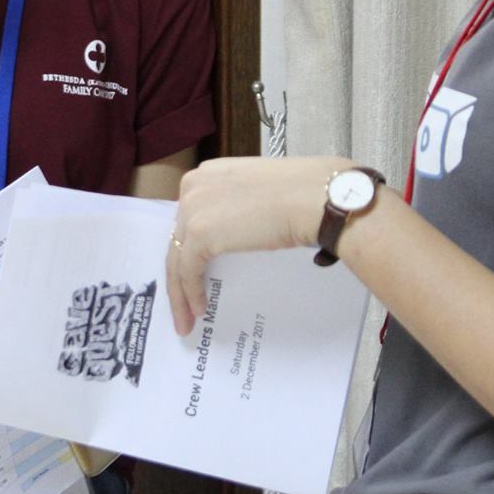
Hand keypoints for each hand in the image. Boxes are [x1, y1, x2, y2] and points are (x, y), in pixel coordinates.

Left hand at [165, 154, 354, 334]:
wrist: (315, 198)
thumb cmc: (301, 193)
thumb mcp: (256, 192)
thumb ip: (236, 205)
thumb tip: (232, 233)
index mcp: (207, 173)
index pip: (189, 217)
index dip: (189, 246)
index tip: (192, 270)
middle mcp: (192, 186)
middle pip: (179, 238)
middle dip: (179, 273)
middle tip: (183, 303)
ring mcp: (193, 209)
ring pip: (177, 258)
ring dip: (180, 293)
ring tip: (187, 319)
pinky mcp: (200, 233)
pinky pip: (188, 271)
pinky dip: (190, 293)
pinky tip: (199, 309)